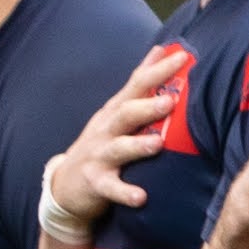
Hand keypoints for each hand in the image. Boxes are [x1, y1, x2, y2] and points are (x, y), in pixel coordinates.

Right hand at [48, 45, 187, 238]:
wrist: (64, 184)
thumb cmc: (102, 143)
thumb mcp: (117, 110)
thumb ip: (139, 84)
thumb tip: (159, 50)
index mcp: (116, 110)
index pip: (137, 85)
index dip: (158, 70)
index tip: (183, 56)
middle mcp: (106, 129)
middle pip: (126, 113)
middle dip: (147, 106)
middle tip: (171, 101)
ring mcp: (99, 155)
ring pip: (118, 148)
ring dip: (137, 146)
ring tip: (158, 143)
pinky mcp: (95, 182)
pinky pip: (111, 188)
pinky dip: (125, 192)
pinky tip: (141, 198)